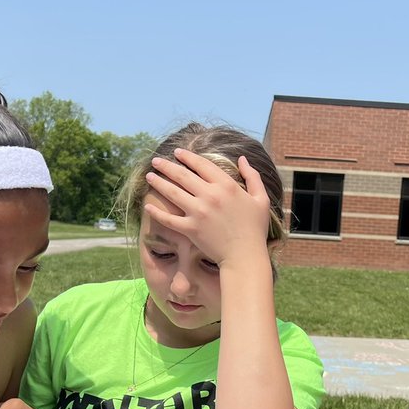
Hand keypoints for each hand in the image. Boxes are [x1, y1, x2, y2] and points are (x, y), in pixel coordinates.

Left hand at [144, 148, 271, 268]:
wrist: (245, 256)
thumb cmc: (255, 229)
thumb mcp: (261, 199)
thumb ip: (252, 177)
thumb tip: (242, 158)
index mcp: (227, 186)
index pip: (202, 164)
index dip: (187, 157)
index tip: (177, 152)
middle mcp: (210, 195)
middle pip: (183, 175)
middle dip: (166, 166)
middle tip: (155, 161)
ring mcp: (198, 212)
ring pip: (172, 192)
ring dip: (158, 182)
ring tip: (149, 176)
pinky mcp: (190, 229)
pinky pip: (168, 218)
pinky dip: (156, 212)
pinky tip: (147, 205)